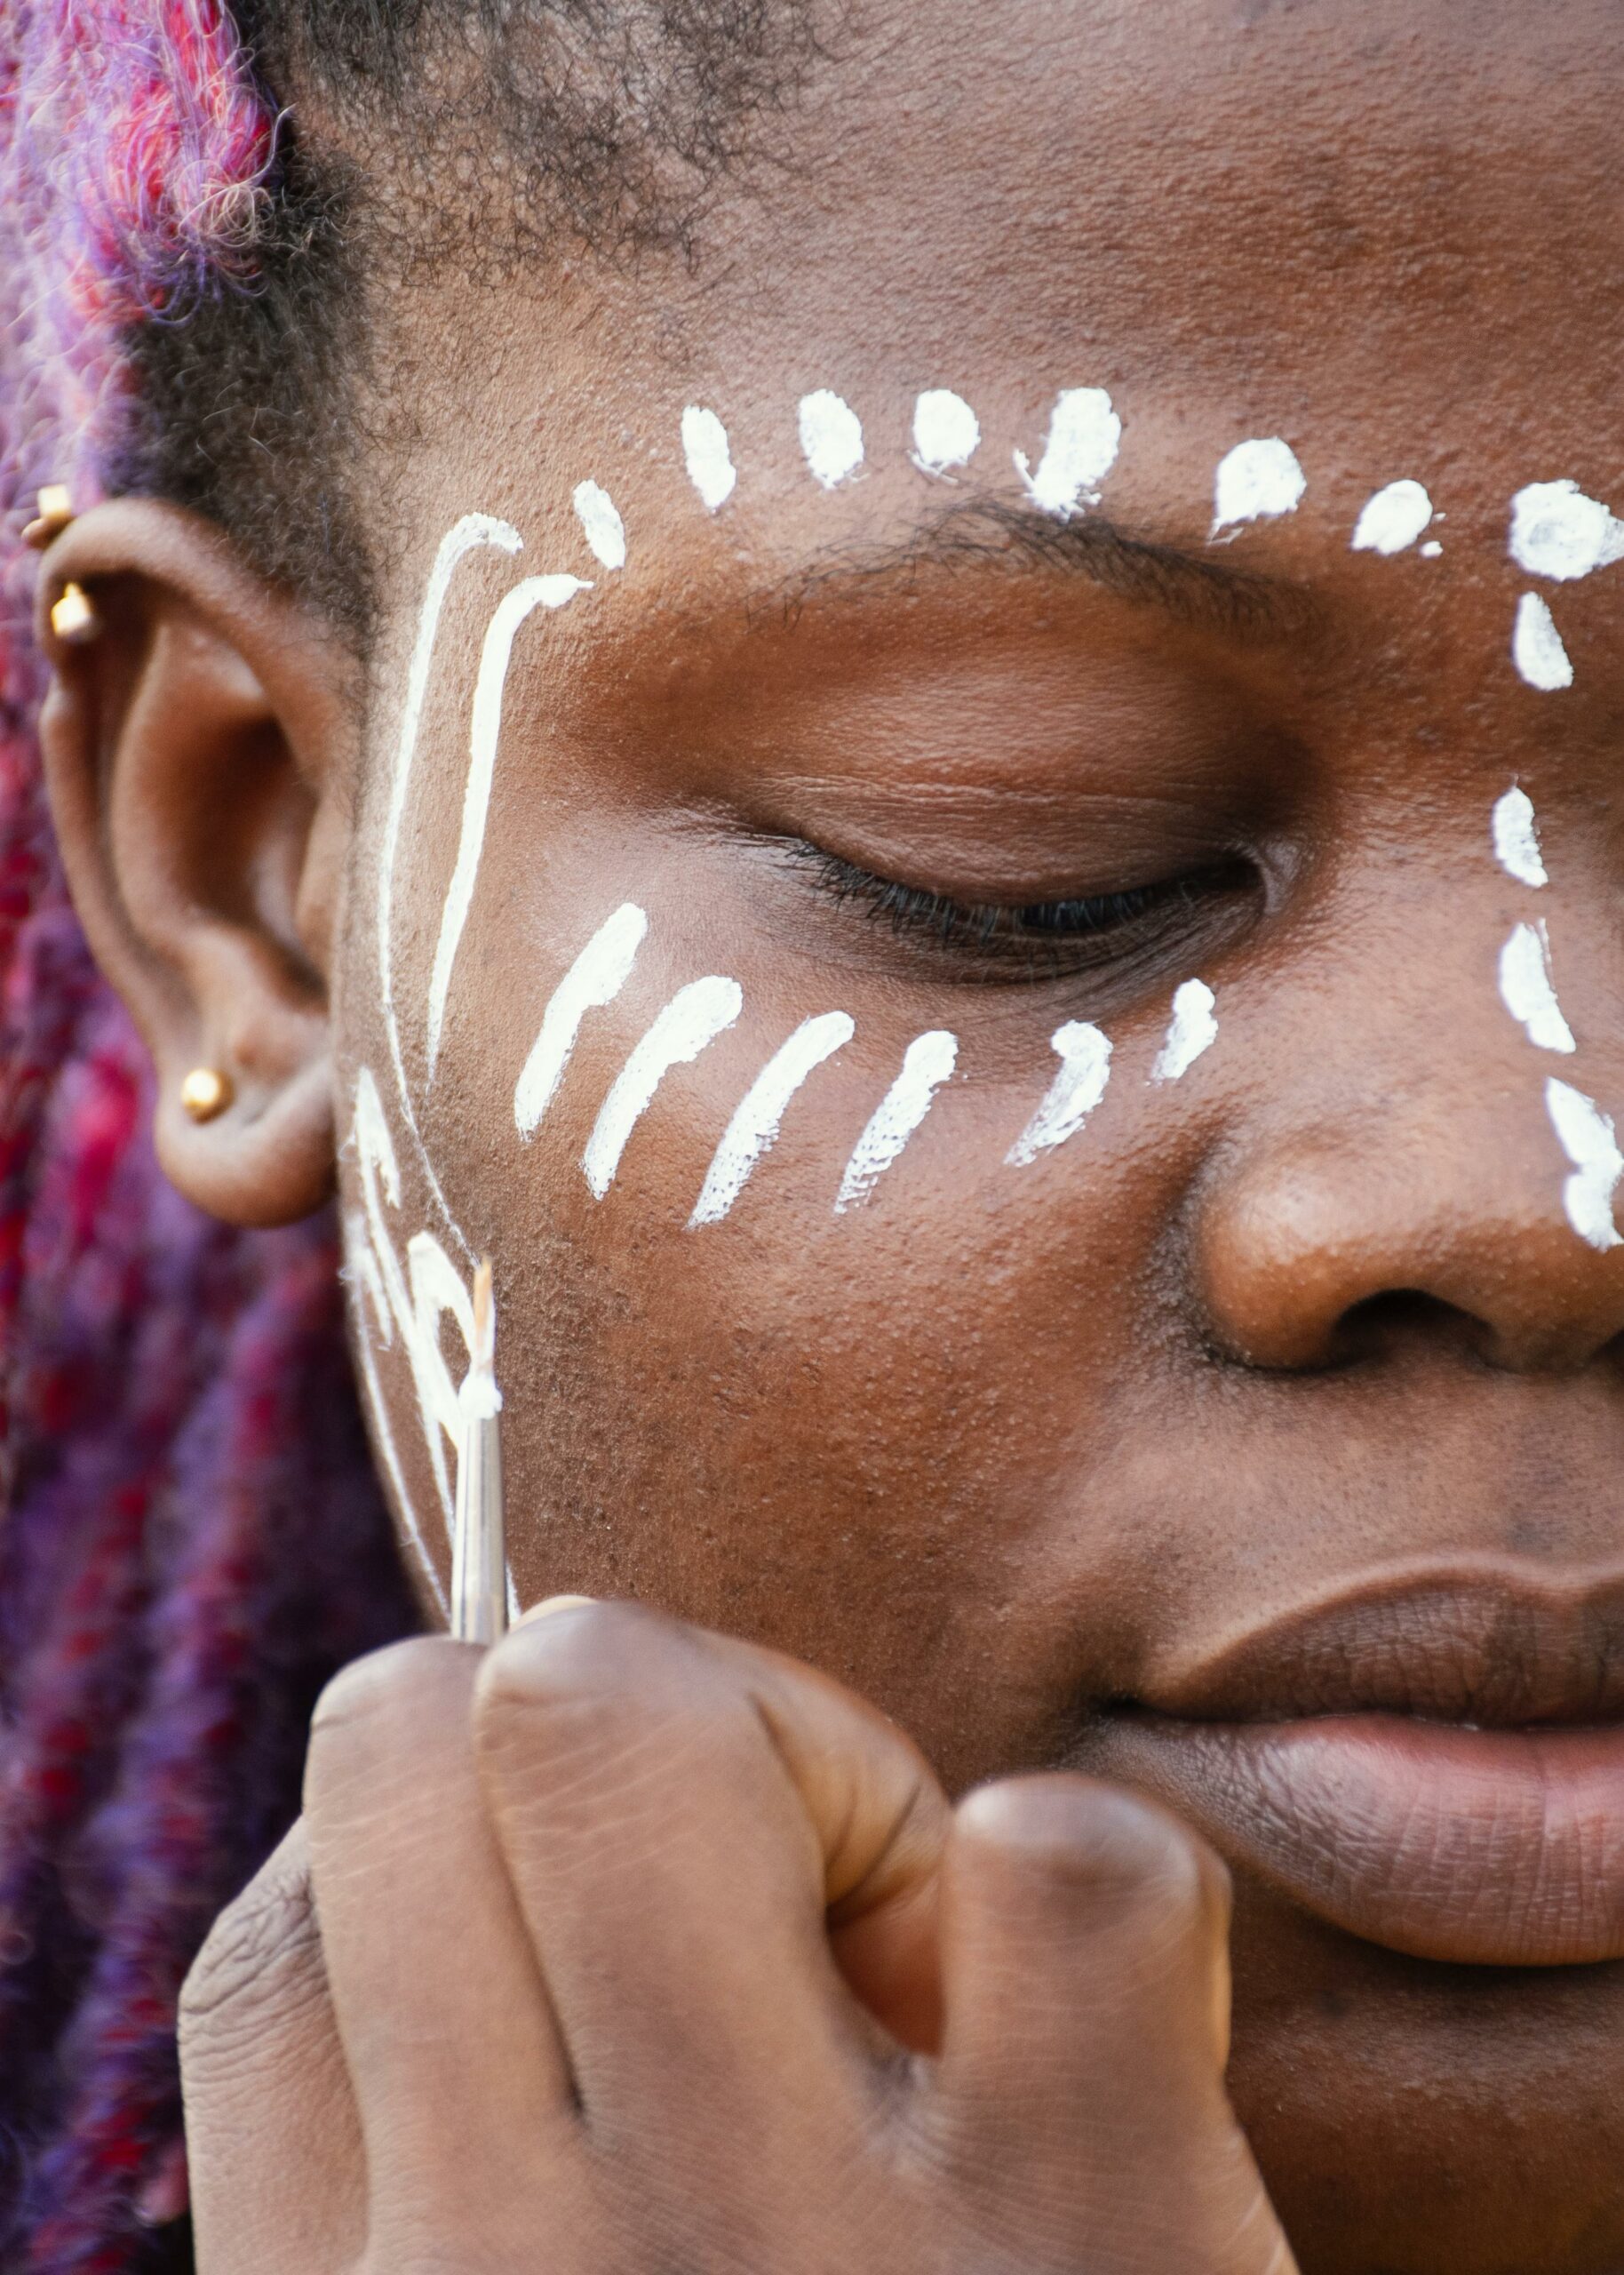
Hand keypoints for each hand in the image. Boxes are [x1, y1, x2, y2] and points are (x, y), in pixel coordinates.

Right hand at [179, 1601, 1296, 2273]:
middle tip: (771, 1908)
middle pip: (420, 1730)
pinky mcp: (1101, 2232)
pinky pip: (1055, 1870)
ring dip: (803, 1755)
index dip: (460, 1882)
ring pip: (618, 1700)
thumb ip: (485, 2172)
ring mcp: (788, 2252)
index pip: (279, 1931)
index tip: (606, 1981)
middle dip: (603, 1735)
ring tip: (913, 1954)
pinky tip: (1101, 2049)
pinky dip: (1086, 1895)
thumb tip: (523, 1795)